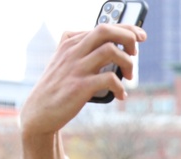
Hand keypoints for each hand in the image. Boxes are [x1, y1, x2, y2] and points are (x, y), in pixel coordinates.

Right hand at [19, 24, 146, 137]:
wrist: (40, 111)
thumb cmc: (59, 87)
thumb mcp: (66, 62)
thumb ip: (83, 51)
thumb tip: (114, 47)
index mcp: (71, 43)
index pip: (101, 26)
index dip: (125, 28)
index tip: (140, 35)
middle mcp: (73, 52)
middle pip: (105, 31)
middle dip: (128, 38)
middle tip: (135, 53)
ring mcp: (76, 68)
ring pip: (110, 51)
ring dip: (127, 63)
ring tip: (129, 76)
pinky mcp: (80, 86)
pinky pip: (109, 79)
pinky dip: (120, 87)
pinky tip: (121, 95)